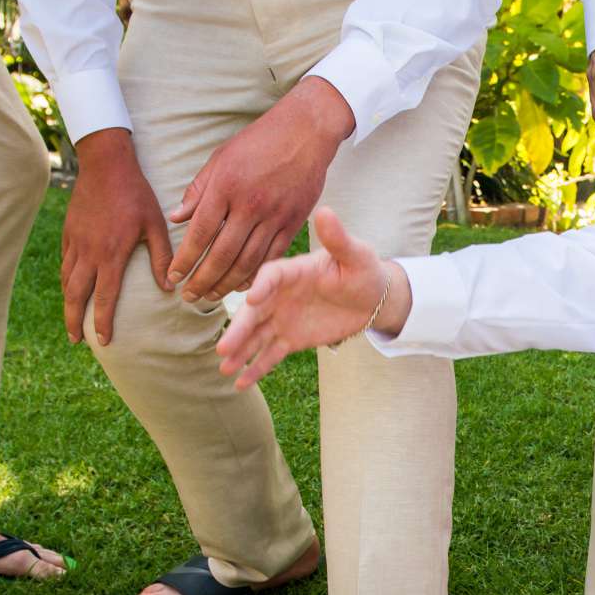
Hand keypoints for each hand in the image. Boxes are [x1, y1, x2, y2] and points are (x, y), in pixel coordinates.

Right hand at [62, 128, 171, 346]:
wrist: (105, 164)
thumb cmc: (136, 193)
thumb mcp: (155, 224)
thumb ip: (162, 257)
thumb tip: (169, 287)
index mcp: (111, 254)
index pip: (106, 297)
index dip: (103, 321)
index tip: (104, 340)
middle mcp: (89, 252)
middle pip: (76, 295)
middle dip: (75, 320)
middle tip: (76, 340)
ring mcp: (75, 242)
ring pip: (67, 280)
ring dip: (68, 303)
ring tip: (72, 320)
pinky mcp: (69, 232)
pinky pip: (64, 262)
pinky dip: (66, 279)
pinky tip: (70, 286)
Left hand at [167, 75, 353, 302]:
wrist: (305, 131)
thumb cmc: (258, 141)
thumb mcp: (221, 158)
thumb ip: (198, 190)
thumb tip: (176, 218)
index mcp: (226, 186)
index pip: (199, 233)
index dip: (184, 259)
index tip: (173, 276)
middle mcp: (249, 204)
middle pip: (221, 254)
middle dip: (202, 280)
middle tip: (189, 297)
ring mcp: (274, 215)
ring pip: (247, 261)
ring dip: (227, 284)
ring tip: (212, 297)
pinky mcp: (294, 221)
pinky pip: (273, 256)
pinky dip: (257, 275)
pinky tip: (244, 286)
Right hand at [215, 208, 409, 389]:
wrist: (372, 298)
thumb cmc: (363, 270)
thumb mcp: (355, 254)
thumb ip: (338, 239)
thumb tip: (325, 211)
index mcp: (291, 270)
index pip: (269, 276)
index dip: (260, 286)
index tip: (252, 299)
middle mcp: (279, 295)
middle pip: (254, 312)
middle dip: (239, 330)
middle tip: (222, 348)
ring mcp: (282, 318)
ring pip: (257, 336)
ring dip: (240, 352)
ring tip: (223, 369)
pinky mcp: (291, 338)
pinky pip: (270, 355)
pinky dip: (256, 368)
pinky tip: (239, 383)